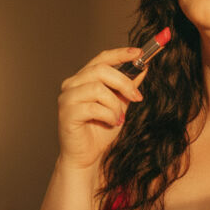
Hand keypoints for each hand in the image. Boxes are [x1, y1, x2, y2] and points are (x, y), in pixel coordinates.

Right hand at [57, 46, 144, 169]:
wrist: (87, 156)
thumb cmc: (100, 131)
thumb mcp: (120, 105)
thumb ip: (127, 87)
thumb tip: (142, 69)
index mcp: (83, 79)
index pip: (101, 59)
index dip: (120, 54)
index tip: (139, 53)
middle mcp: (72, 84)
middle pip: (101, 70)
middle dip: (124, 82)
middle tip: (137, 96)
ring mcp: (67, 98)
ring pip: (98, 89)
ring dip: (115, 104)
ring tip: (118, 117)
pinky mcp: (67, 113)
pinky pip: (93, 107)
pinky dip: (108, 115)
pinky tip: (111, 123)